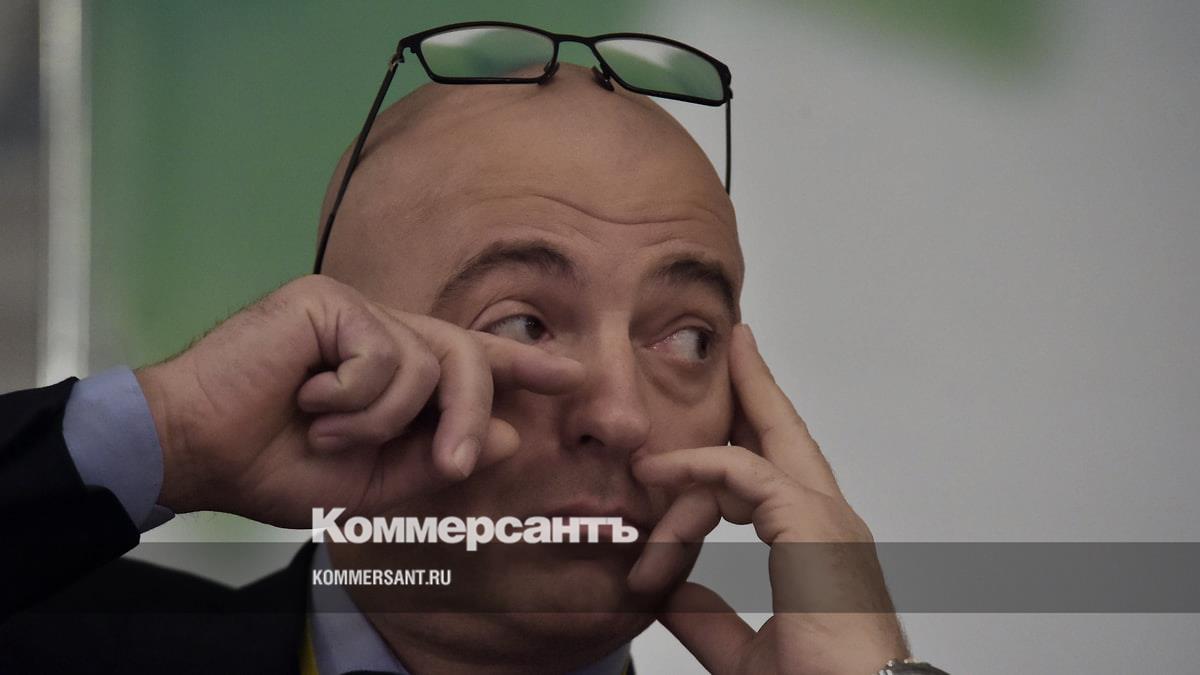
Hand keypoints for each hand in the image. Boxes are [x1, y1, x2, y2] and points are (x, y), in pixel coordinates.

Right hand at [136, 275, 582, 527]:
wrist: (199, 450)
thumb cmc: (276, 465)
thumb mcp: (371, 485)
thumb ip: (438, 464)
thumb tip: (511, 437)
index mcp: (397, 376)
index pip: (471, 361)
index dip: (523, 366)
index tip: (572, 377)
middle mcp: (385, 335)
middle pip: (466, 359)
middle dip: (469, 416)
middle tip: (454, 462)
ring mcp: (359, 312)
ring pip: (427, 363)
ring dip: (381, 420)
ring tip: (325, 430)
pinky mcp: (331, 300)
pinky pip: (384, 355)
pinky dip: (353, 398)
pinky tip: (309, 398)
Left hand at [628, 324, 905, 674]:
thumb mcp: (744, 651)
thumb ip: (710, 618)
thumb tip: (672, 594)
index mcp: (820, 546)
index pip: (783, 472)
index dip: (753, 437)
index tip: (723, 419)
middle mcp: (829, 521)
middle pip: (786, 435)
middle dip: (756, 387)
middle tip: (738, 344)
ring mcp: (824, 519)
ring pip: (754, 452)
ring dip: (694, 457)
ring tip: (645, 464)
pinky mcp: (810, 525)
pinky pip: (741, 474)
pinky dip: (697, 469)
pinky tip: (658, 476)